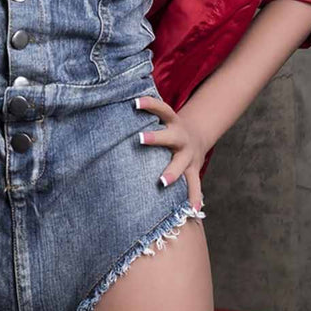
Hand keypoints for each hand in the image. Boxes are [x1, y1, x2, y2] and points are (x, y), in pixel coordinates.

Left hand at [135, 95, 206, 211]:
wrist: (197, 138)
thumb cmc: (167, 128)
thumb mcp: (161, 118)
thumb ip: (144, 114)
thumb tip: (113, 101)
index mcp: (172, 121)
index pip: (161, 109)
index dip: (149, 104)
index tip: (134, 103)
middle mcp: (181, 137)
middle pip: (170, 136)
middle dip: (156, 138)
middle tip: (139, 139)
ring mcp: (189, 155)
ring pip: (182, 164)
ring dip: (173, 172)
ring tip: (162, 182)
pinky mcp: (193, 170)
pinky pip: (195, 184)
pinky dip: (194, 196)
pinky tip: (192, 208)